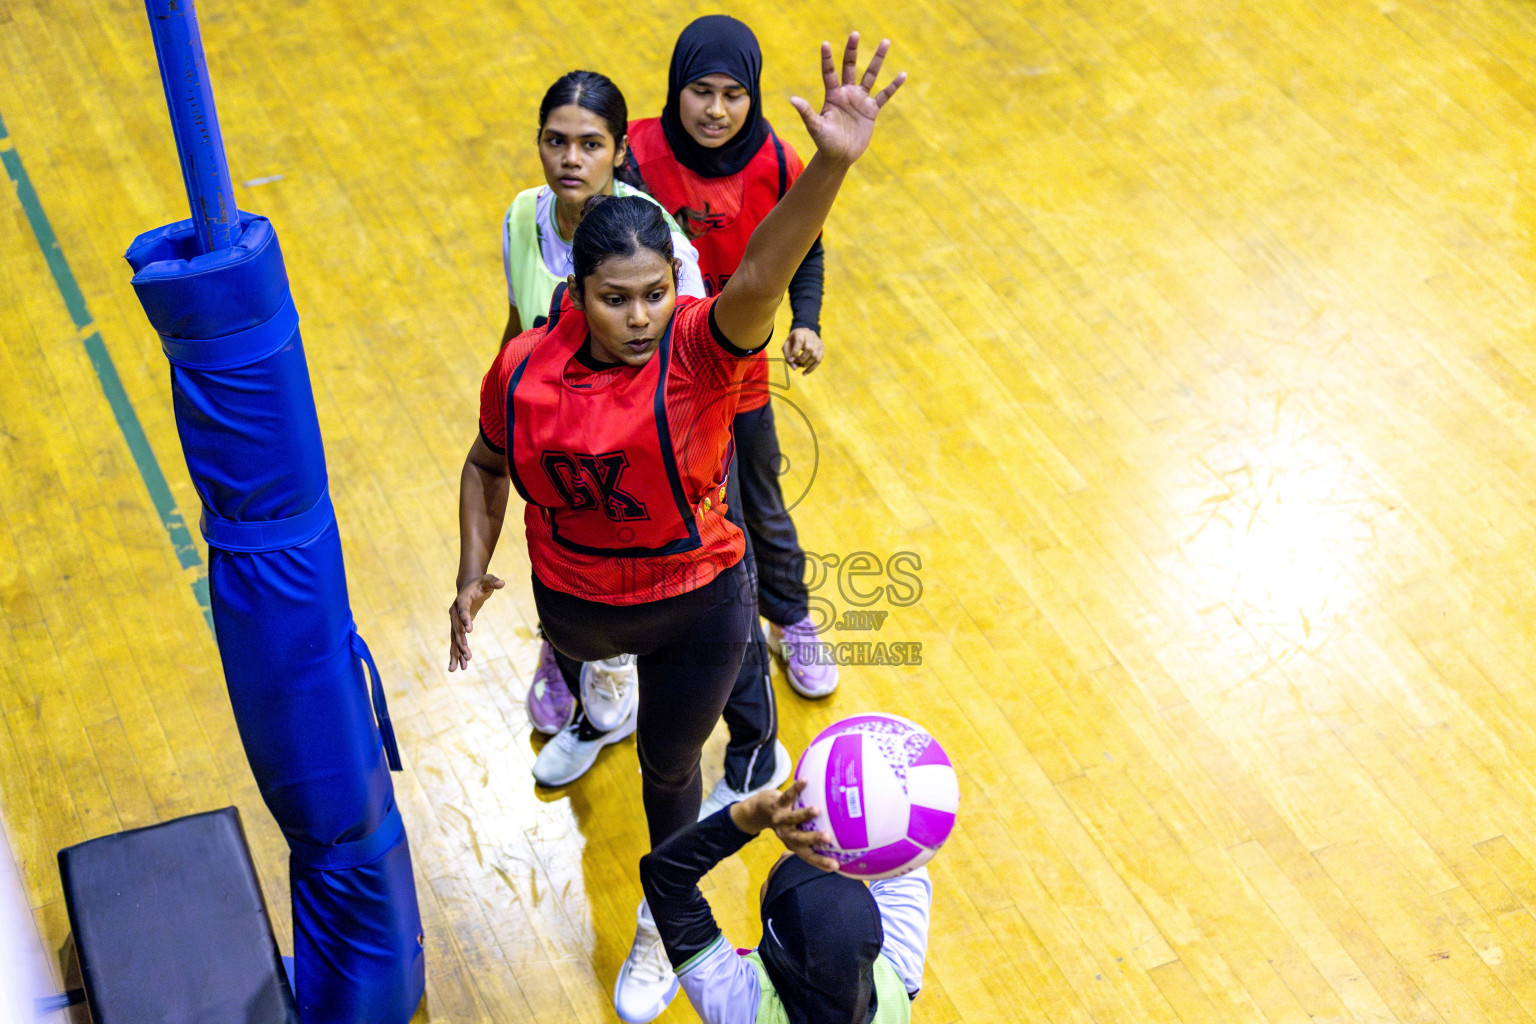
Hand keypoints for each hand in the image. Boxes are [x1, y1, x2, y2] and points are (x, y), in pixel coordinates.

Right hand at [448, 573, 503, 670]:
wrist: (468, 586)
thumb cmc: (480, 583)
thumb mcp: (488, 580)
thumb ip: (493, 582)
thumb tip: (502, 583)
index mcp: (461, 601)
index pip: (462, 611)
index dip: (465, 620)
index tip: (469, 631)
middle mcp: (455, 613)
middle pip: (456, 630)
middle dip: (461, 643)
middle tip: (468, 655)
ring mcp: (455, 622)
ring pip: (454, 640)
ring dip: (456, 654)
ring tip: (455, 669)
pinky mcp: (458, 628)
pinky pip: (457, 642)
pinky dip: (458, 654)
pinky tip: (461, 667)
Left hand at [730, 780, 839, 870]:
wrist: (759, 811)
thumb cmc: (787, 823)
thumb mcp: (797, 832)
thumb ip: (813, 834)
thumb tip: (841, 837)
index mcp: (793, 843)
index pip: (808, 855)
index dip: (821, 862)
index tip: (836, 866)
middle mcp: (786, 833)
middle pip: (800, 839)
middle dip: (813, 839)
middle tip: (828, 837)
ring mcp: (781, 818)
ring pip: (792, 817)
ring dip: (804, 814)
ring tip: (817, 810)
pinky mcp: (777, 803)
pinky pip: (787, 795)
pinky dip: (796, 788)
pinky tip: (805, 781)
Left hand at [783, 328, 824, 373]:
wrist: (804, 334)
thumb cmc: (793, 341)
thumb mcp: (786, 346)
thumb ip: (788, 356)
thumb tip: (795, 368)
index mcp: (801, 333)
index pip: (800, 341)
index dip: (795, 351)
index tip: (791, 360)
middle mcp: (812, 336)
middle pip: (810, 349)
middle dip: (802, 359)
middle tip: (796, 361)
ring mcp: (818, 342)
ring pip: (815, 356)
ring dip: (806, 364)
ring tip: (799, 365)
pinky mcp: (822, 348)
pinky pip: (818, 360)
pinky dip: (811, 368)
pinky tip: (804, 373)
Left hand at [789, 33, 905, 168]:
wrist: (840, 156)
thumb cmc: (825, 143)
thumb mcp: (816, 127)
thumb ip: (807, 112)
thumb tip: (793, 99)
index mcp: (832, 95)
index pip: (829, 72)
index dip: (827, 58)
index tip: (825, 44)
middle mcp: (846, 93)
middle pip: (850, 67)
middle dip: (852, 50)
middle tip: (855, 33)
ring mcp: (860, 100)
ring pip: (870, 75)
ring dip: (878, 60)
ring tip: (885, 42)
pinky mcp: (871, 110)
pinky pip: (884, 95)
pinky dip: (893, 86)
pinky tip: (902, 75)